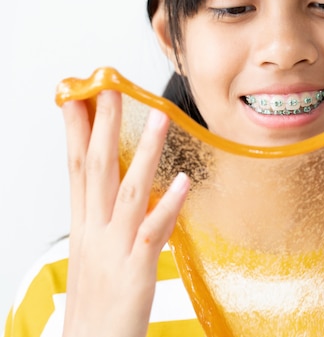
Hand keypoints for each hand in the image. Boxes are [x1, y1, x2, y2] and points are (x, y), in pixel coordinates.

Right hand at [61, 90, 189, 336]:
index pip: (76, 168)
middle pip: (96, 169)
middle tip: (108, 86)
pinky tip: (185, 182)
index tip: (76, 96)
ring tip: (159, 118)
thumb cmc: (98, 300)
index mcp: (85, 225)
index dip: (75, 131)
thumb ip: (104, 217)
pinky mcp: (136, 270)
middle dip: (102, 125)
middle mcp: (95, 231)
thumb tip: (115, 189)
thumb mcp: (92, 251)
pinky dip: (168, 205)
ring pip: (128, 191)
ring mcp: (114, 249)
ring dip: (142, 152)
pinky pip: (154, 232)